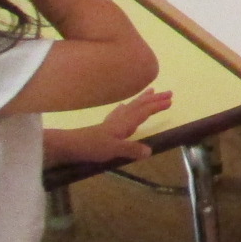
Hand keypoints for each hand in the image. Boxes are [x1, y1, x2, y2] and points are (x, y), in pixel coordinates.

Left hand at [50, 89, 172, 165]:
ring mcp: (112, 121)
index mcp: (125, 123)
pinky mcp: (105, 126)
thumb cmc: (92, 147)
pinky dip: (126, 107)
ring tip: (151, 91)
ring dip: (142, 99)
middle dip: (154, 99)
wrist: (69, 145)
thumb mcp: (114, 150)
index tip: (170, 101)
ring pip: (131, 106)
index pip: (144, 112)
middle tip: (168, 92)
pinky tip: (124, 106)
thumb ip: (132, 149)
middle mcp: (120, 119)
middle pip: (140, 106)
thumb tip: (150, 151)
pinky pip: (120, 112)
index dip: (157, 106)